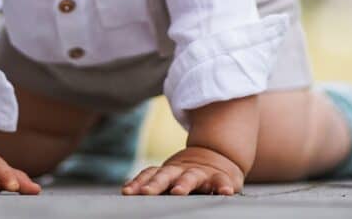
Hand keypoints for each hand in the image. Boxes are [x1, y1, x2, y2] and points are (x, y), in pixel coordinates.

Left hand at [121, 145, 244, 195]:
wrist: (217, 157)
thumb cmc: (187, 173)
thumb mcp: (170, 175)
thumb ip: (152, 181)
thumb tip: (126, 190)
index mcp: (168, 171)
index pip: (150, 174)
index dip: (138, 182)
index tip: (127, 192)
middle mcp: (182, 170)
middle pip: (166, 175)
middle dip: (156, 184)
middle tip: (146, 193)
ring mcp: (201, 173)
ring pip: (192, 177)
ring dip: (184, 184)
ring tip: (178, 192)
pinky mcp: (220, 177)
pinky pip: (221, 182)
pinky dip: (223, 186)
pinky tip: (224, 192)